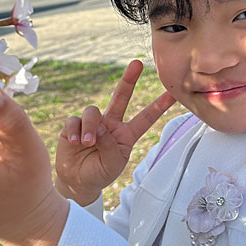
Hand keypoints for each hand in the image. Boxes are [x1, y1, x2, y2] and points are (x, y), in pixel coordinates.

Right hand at [55, 60, 175, 204]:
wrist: (77, 181)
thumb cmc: (99, 173)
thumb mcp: (112, 164)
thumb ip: (109, 145)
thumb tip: (98, 126)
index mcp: (126, 135)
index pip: (145, 118)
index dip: (158, 106)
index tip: (172, 93)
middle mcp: (111, 125)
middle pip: (121, 97)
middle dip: (128, 80)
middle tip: (136, 64)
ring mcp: (93, 123)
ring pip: (93, 112)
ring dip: (90, 127)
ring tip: (87, 143)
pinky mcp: (73, 125)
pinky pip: (74, 120)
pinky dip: (75, 131)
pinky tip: (75, 142)